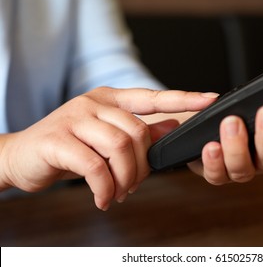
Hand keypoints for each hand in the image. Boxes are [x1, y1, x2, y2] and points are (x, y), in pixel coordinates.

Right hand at [0, 87, 217, 209]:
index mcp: (110, 99)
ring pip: (119, 148)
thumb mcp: (106, 136)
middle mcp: (94, 103)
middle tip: (133, 184)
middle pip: (137, 132)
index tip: (209, 99)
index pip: (152, 96)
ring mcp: (75, 118)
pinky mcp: (58, 139)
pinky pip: (95, 167)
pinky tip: (102, 198)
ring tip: (118, 193)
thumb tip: (172, 128)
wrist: (23, 155)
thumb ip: (138, 132)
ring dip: (125, 179)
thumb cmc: (70, 147)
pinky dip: (104, 188)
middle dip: (142, 166)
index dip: (183, 99)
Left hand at [188, 105, 262, 184]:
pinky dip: (215, 162)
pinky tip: (212, 147)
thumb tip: (212, 98)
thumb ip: (208, 97)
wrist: (184, 132)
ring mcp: (238, 168)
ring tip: (231, 124)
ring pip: (244, 169)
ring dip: (238, 147)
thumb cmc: (208, 116)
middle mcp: (258, 157)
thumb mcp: (210, 99)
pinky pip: (218, 176)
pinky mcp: (217, 174)